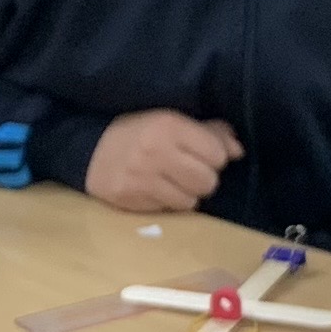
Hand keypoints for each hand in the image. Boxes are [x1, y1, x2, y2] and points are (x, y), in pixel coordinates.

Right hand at [86, 109, 241, 212]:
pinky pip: (170, 210)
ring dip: (187, 194)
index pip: (217, 154)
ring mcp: (142, 177)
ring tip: (172, 181)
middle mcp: (155, 151)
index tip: (201, 155)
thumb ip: (209, 132)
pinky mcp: (131, 199)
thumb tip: (238, 151)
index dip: (214, 157)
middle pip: (207, 181)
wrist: (91, 150)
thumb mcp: (172, 121)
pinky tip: (157, 189)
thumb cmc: (139, 133)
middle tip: (189, 172)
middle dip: (203, 178)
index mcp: (168, 125)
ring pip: (191, 200)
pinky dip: (169, 202)